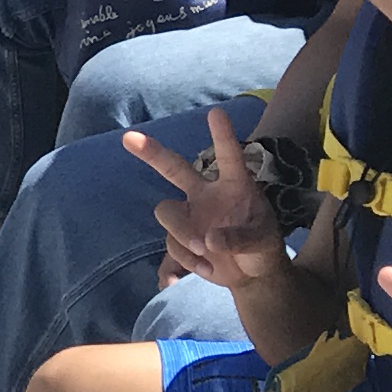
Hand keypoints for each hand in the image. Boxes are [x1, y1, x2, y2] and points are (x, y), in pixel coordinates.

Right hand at [128, 103, 287, 295]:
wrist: (253, 276)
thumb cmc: (263, 248)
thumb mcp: (263, 242)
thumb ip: (241, 238)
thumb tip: (209, 239)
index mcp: (233, 187)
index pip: (228, 156)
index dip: (222, 136)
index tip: (216, 113)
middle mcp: (206, 196)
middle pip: (173, 169)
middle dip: (152, 153)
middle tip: (128, 138)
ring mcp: (190, 218)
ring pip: (168, 217)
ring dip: (182, 239)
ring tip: (207, 260)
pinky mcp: (180, 243)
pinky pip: (168, 251)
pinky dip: (177, 266)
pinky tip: (184, 278)